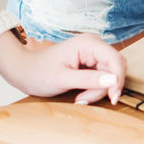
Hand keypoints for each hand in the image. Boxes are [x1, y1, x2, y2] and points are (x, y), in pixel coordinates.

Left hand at [0, 33, 126, 104]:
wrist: (24, 71)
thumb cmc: (38, 72)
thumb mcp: (62, 79)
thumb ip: (89, 79)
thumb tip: (114, 80)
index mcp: (88, 43)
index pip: (116, 59)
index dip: (118, 79)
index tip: (113, 98)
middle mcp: (94, 45)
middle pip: (114, 68)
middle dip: (105, 87)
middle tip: (85, 100)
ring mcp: (93, 53)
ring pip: (110, 75)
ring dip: (98, 90)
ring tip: (80, 98)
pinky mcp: (92, 62)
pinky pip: (103, 77)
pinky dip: (95, 89)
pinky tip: (81, 94)